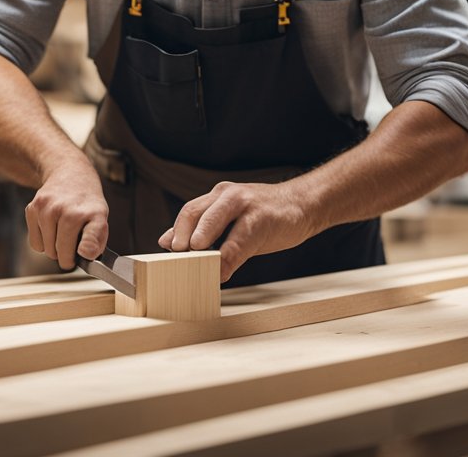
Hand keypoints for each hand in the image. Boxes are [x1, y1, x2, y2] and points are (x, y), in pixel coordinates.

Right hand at [25, 160, 108, 270]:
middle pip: (62, 253)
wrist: (69, 173)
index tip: (85, 252)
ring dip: (54, 249)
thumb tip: (85, 255)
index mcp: (93, 213)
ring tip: (62, 233)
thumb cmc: (85, 203)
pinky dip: (43, 242)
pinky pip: (35, 244)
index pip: (91, 235)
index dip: (88, 247)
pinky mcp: (33, 209)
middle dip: (67, 257)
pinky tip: (51, 228)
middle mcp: (69, 210)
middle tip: (73, 246)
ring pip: (47, 250)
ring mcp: (48, 208)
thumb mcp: (101, 218)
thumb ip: (96, 241)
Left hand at [158, 181, 311, 282]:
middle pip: (195, 212)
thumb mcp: (230, 217)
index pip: (189, 211)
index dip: (176, 232)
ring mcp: (246, 204)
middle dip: (183, 236)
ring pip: (215, 220)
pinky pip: (240, 240)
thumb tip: (165, 241)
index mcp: (218, 196)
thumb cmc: (264, 215)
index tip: (166, 253)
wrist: (302, 205)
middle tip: (175, 256)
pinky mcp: (263, 218)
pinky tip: (223, 273)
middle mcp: (228, 195)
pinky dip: (228, 258)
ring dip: (202, 241)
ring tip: (194, 260)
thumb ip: (202, 227)